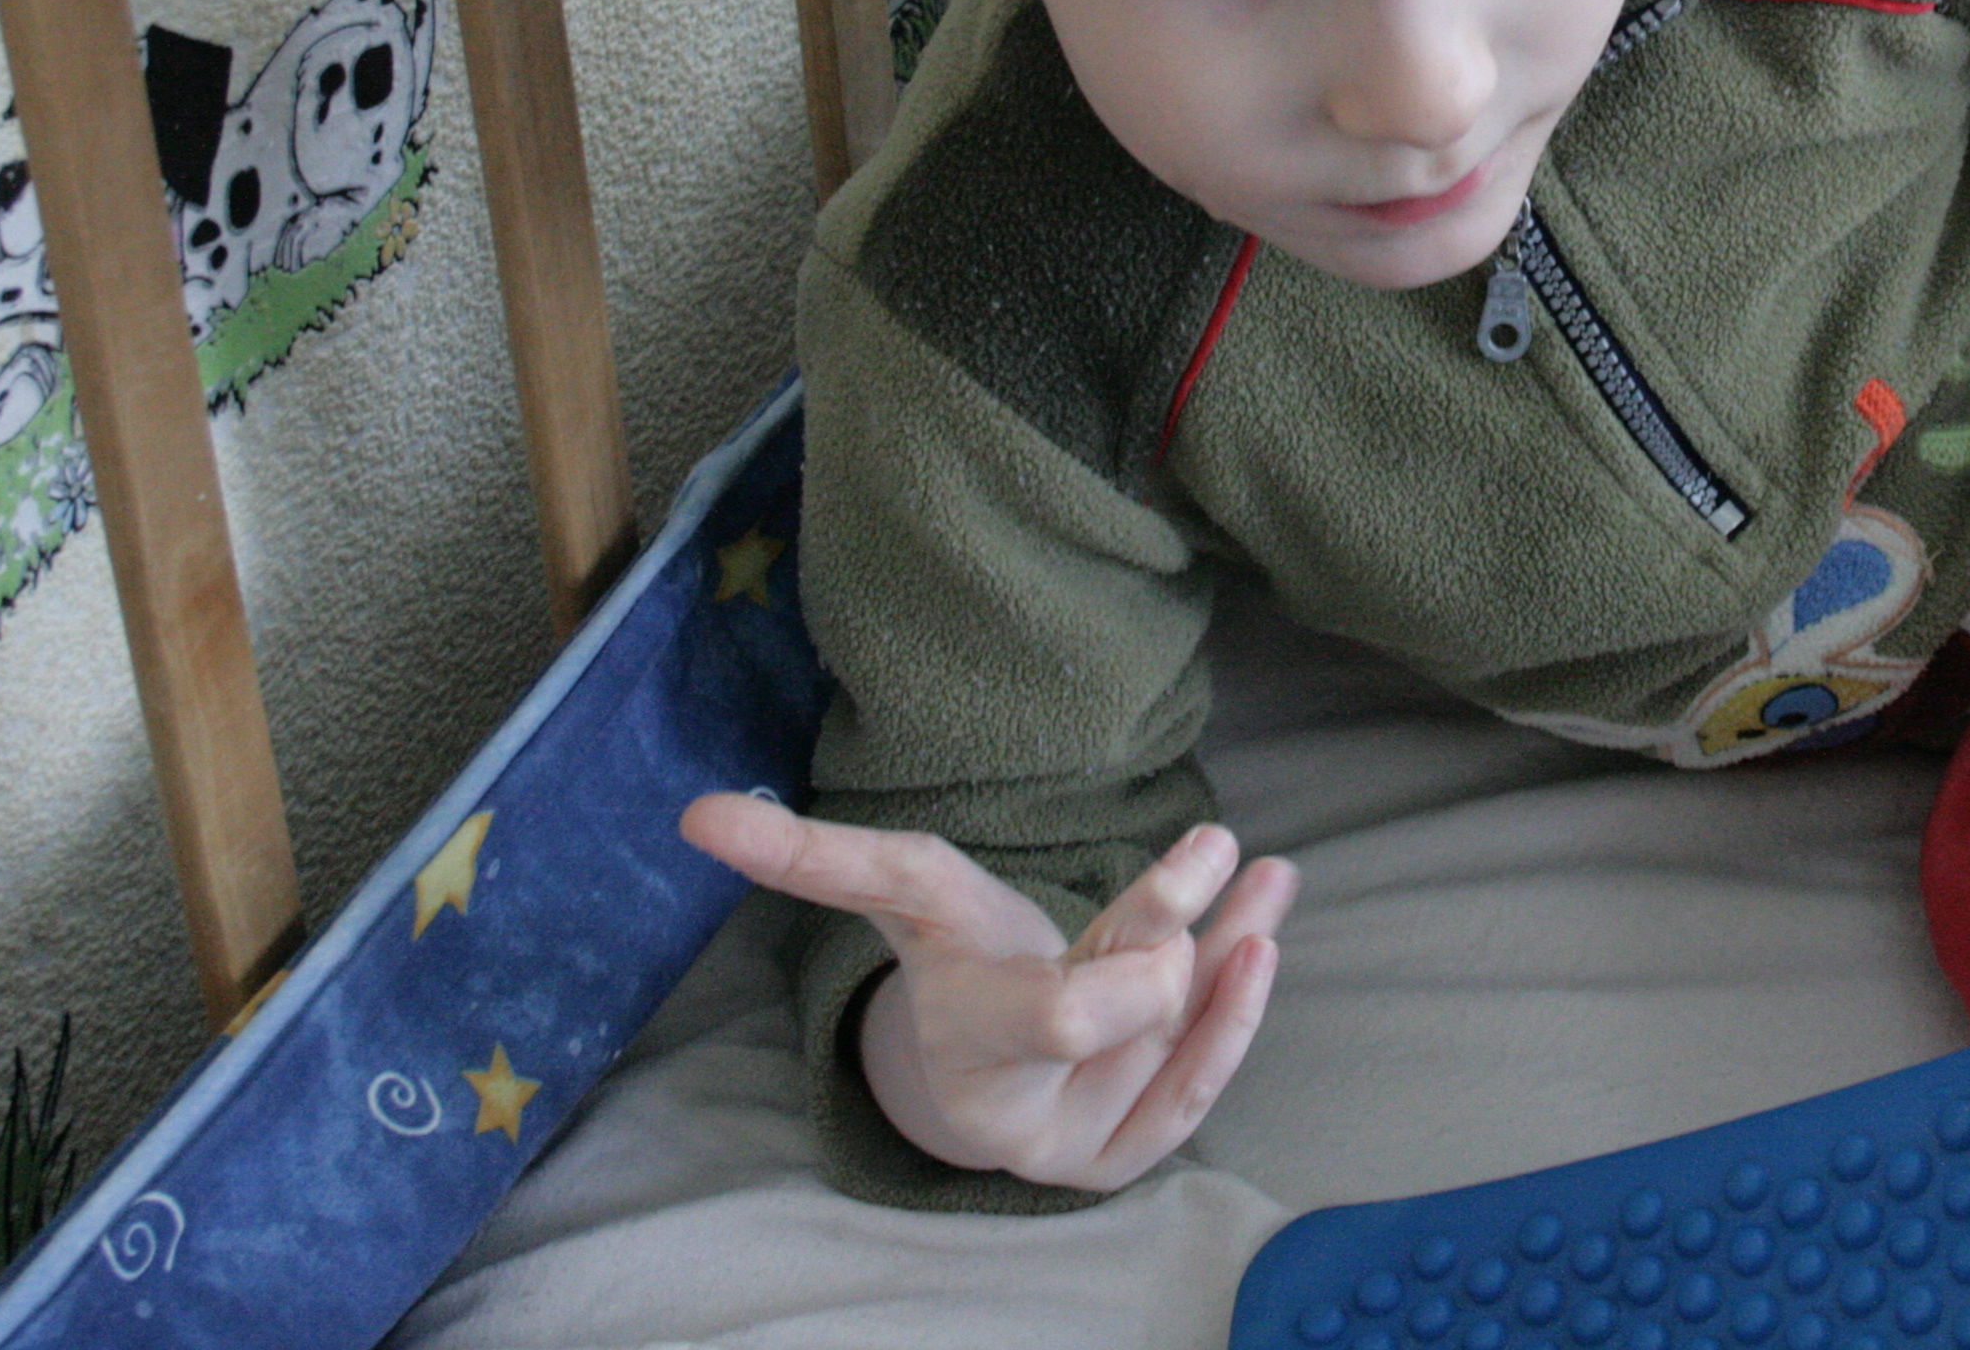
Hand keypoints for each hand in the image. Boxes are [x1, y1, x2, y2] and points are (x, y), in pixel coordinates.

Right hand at [680, 794, 1298, 1190]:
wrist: (975, 1070)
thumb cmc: (950, 964)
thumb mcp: (900, 895)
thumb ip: (814, 860)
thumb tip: (698, 813)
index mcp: (968, 1042)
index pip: (1057, 1006)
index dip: (1127, 948)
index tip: (1201, 854)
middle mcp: (1024, 1108)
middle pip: (1136, 1014)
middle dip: (1165, 932)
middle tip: (1209, 846)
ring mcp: (1080, 1139)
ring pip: (1177, 1037)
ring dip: (1233, 949)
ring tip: (1272, 872)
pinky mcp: (1123, 1155)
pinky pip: (1193, 1090)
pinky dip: (1235, 1013)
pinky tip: (1265, 934)